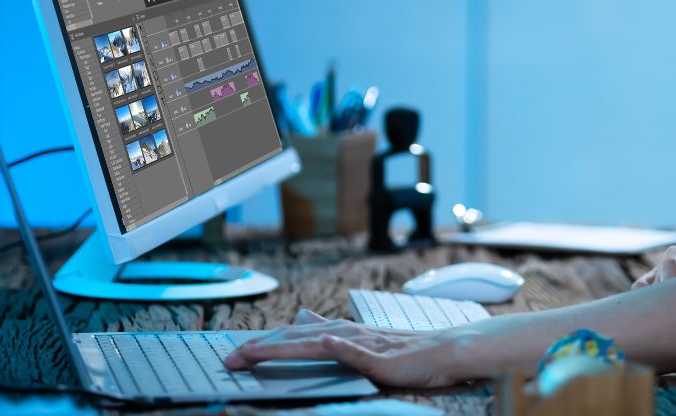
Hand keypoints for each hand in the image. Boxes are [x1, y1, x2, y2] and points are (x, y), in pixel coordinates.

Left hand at [223, 309, 464, 387]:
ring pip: (319, 343)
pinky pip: (359, 353)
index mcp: (341, 332)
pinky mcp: (383, 360)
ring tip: (256, 353)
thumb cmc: (405, 350)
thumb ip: (330, 329)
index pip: (294, 337)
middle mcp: (348, 334)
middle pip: (297, 339)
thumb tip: (301, 316)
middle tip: (229, 359)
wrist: (446, 350)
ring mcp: (365, 346)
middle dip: (261, 349)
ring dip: (286, 347)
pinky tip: (324, 342)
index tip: (233, 355)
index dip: (263, 345)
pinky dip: (340, 346)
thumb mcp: (361, 340)